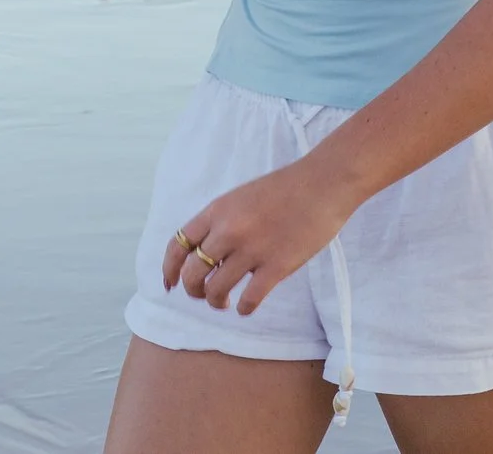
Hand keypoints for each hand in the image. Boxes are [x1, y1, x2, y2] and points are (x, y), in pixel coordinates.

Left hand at [162, 157, 359, 315]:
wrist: (323, 184)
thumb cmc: (285, 189)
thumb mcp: (241, 196)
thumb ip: (222, 220)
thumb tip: (207, 251)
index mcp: (217, 210)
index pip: (177, 244)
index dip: (169, 269)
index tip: (170, 284)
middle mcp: (229, 230)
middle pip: (193, 272)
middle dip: (193, 290)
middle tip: (204, 295)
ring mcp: (252, 249)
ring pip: (216, 290)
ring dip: (217, 302)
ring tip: (225, 303)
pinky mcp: (277, 266)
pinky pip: (249, 299)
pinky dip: (244, 308)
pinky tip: (247, 307)